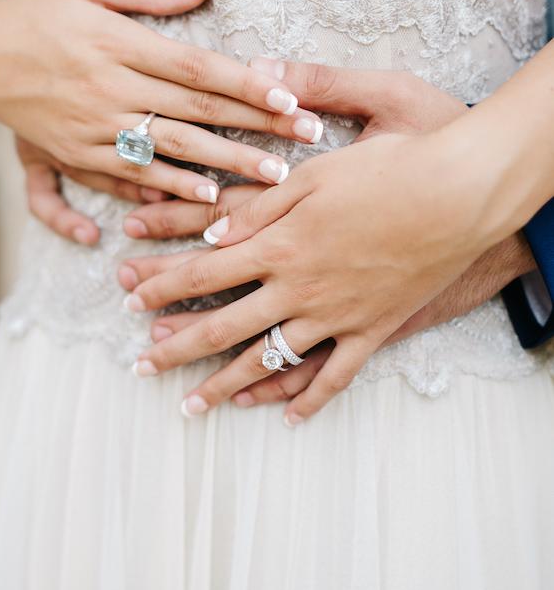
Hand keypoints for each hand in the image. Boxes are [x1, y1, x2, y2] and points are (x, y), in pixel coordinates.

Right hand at [0, 0, 323, 206]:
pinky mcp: (77, 154)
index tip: (291, 98)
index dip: (246, 84)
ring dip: (224, 168)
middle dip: (254, 130)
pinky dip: (169, 191)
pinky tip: (206, 200)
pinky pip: (130, 178)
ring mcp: (92, 127)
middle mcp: (108, 88)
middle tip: (304, 144)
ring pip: (170, 152)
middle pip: (195, 114)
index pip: (196, 68)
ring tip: (271, 179)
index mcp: (116, 43)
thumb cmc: (37, 12)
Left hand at [120, 71, 522, 421]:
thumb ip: (260, 206)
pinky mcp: (373, 330)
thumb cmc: (390, 168)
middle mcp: (299, 288)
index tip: (127, 301)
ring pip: (269, 361)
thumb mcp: (316, 171)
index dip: (161, 288)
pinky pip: (336, 376)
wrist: (461, 194)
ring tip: (190, 406)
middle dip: (175, 348)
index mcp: (280, 243)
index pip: (204, 273)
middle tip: (139, 366)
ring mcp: (336, 316)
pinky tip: (286, 420)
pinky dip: (310, 400)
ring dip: (223, 385)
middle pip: (224, 326)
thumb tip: (212, 233)